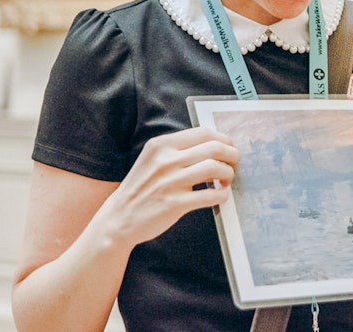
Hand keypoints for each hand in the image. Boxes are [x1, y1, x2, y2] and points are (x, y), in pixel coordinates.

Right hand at [97, 127, 238, 246]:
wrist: (118, 218)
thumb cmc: (141, 188)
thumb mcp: (153, 160)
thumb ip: (178, 150)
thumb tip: (215, 146)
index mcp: (161, 145)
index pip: (203, 133)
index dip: (223, 139)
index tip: (230, 148)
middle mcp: (165, 160)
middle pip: (213, 147)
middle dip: (232, 155)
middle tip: (234, 164)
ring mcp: (170, 182)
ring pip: (214, 168)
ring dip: (228, 174)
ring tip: (227, 180)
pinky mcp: (175, 204)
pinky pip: (210, 195)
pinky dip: (222, 195)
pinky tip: (220, 196)